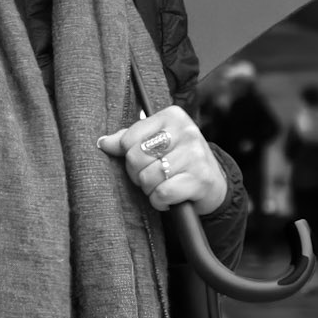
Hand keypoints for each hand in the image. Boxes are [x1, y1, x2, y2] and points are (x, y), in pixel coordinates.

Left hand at [98, 104, 227, 217]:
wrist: (214, 183)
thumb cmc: (179, 160)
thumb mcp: (156, 143)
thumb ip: (128, 140)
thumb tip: (103, 142)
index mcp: (172, 116)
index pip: (128, 139)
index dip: (128, 156)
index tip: (143, 161)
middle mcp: (186, 131)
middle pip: (135, 158)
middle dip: (138, 174)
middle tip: (152, 176)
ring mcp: (195, 154)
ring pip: (148, 178)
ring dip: (150, 189)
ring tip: (163, 186)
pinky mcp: (200, 179)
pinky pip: (163, 193)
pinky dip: (160, 201)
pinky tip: (169, 198)